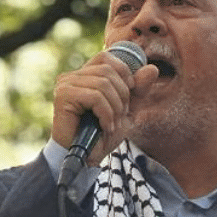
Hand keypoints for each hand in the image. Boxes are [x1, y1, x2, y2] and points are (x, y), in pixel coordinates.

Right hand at [52, 49, 157, 165]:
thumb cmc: (102, 134)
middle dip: (121, 95)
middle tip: (119, 116)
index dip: (123, 73)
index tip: (128, 96)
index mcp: (84, 75)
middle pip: (108, 70)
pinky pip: (95, 97)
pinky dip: (106, 114)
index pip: (106, 58)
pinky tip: (105, 127)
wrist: (86, 158)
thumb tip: (153, 68)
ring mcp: (65, 85)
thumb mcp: (127, 109)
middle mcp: (71, 76)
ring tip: (112, 124)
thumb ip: (138, 89)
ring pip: (103, 84)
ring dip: (114, 107)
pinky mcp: (63, 96)